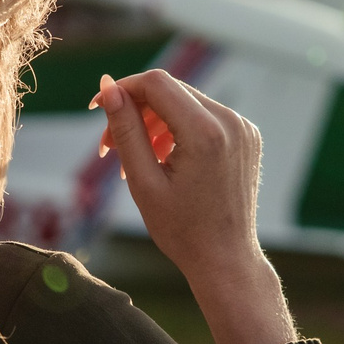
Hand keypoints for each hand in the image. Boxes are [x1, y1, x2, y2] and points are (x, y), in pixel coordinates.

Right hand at [93, 70, 295, 343]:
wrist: (226, 259)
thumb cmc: (182, 230)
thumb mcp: (143, 181)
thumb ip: (125, 129)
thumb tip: (107, 87)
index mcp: (206, 132)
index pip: (156, 83)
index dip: (122, 90)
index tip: (97, 110)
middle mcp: (230, 121)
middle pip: (170, 90)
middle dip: (135, 110)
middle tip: (108, 147)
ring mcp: (243, 127)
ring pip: (186, 102)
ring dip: (155, 121)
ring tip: (135, 160)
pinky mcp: (247, 135)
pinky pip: (204, 116)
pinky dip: (179, 129)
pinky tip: (164, 159)